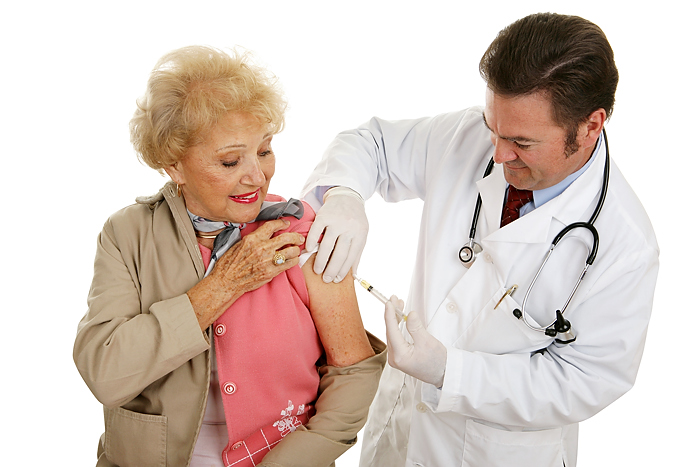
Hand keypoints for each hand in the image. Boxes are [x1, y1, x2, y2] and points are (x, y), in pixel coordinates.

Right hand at [188, 219, 304, 329]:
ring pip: (292, 251)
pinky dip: (293, 260)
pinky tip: (292, 260)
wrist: (226, 281)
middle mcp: (262, 248)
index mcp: (252, 239)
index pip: (272, 225)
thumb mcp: (239, 244)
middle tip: (299, 238)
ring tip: (296, 250)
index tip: (286, 224)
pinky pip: (289, 264)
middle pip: (287, 237)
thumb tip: (265, 234)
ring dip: (296, 249)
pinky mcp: (271, 272)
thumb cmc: (229, 264)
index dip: (282, 223)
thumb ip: (254, 238)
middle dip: (296, 236)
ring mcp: (267, 260)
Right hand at [306, 187, 367, 282]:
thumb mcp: (361, 235)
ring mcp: (336, 221)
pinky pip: (315, 232)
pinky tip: (308, 251)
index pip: (351, 257)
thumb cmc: (354, 220)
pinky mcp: (324, 216)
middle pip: (339, 254)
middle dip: (332, 269)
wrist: (347, 197)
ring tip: (317, 270)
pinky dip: (311, 243)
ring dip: (321, 260)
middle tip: (326, 279)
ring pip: (327, 245)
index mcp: (360, 234)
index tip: (336, 280)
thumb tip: (353, 275)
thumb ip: (357, 254)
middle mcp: (349, 227)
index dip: (343, 270)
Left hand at [384, 296, 446, 386]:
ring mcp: (396, 358)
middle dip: (392, 314)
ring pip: (392, 334)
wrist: (443, 374)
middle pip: (390, 331)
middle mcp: (394, 358)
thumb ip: (415, 327)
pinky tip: (399, 318)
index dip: (390, 314)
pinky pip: (395, 338)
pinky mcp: (399, 357)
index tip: (389, 302)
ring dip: (394, 319)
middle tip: (395, 299)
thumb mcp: (427, 342)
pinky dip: (397, 327)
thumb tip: (408, 314)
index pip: (391, 330)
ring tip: (398, 305)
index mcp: (399, 355)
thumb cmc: (437, 361)